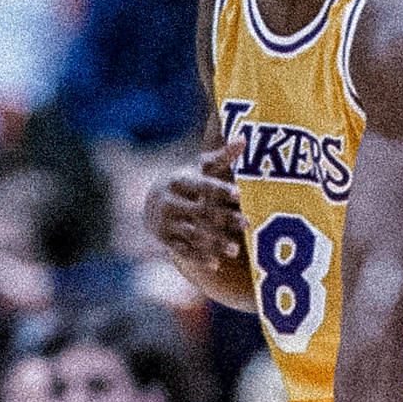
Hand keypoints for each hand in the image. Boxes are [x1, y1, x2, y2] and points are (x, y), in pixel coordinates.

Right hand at [144, 141, 247, 272]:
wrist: (154, 201)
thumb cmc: (187, 181)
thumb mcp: (200, 168)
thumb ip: (221, 157)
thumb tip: (245, 138)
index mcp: (177, 181)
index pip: (201, 186)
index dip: (220, 190)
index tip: (239, 194)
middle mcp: (168, 201)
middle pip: (200, 212)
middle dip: (224, 219)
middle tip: (248, 225)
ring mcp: (165, 222)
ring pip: (192, 234)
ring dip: (214, 243)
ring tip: (236, 250)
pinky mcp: (164, 239)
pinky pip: (183, 250)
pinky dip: (199, 257)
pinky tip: (217, 263)